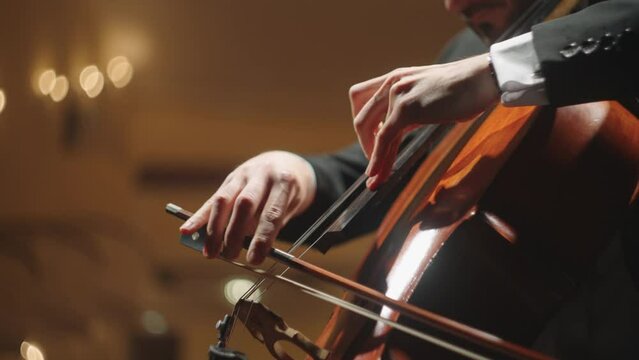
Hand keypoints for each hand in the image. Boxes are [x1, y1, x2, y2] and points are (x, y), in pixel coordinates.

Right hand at [179, 151, 315, 264]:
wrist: (284, 164)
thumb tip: (247, 251)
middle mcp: (262, 174)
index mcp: (283, 182)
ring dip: (214, 228)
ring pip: (224, 200)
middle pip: (245, 204)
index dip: (262, 238)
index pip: (271, 212)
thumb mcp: (290, 207)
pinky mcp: (230, 179)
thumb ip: (272, 226)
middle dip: (234, 232)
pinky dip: (199, 216)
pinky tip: (187, 230)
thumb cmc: (288, 194)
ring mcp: (243, 174)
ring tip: (210, 252)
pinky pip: (212, 199)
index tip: (254, 259)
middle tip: (230, 256)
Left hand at [349, 54, 498, 189]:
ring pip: (373, 132)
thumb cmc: (466, 89)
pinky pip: (385, 138)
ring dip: (373, 159)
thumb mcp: (430, 97)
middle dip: (364, 144)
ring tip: (374, 180)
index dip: (362, 123)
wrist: (483, 79)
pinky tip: (378, 173)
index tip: (369, 142)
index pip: (361, 98)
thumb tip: (402, 128)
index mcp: (397, 77)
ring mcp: (398, 94)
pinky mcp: (406, 108)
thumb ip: (412, 110)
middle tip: (373, 166)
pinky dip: (379, 158)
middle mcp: (393, 83)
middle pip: (362, 117)